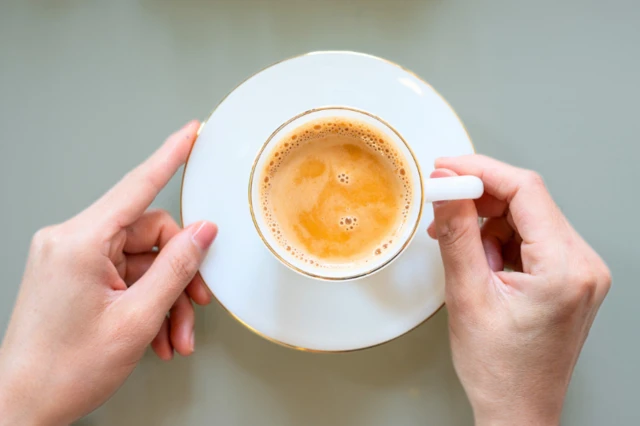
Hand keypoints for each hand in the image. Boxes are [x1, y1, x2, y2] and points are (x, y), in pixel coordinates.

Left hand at [0, 121, 216, 425]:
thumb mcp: (136, 319)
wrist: (23, 406)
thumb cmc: (63, 370)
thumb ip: (176, 268)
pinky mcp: (74, 274)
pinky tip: (155, 333)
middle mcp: (71, 242)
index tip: (190, 133)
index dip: (171, 156)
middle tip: (196, 304)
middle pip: (149, 235)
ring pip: (141, 262)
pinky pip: (125, 276)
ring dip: (164, 299)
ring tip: (172, 335)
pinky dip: (146, 303)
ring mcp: (71, 258)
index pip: (137, 186)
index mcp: (79, 242)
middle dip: (178, 275)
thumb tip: (203, 232)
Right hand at [427, 155, 610, 425]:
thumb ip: (457, 236)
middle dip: (481, 198)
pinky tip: (479, 259)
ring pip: (527, 218)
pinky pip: (531, 238)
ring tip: (459, 248)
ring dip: (487, 222)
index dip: (481, 171)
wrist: (518, 409)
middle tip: (443, 203)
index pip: (526, 190)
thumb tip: (448, 190)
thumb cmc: (499, 370)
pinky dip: (499, 239)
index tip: (447, 169)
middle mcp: (583, 265)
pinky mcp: (569, 277)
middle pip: (529, 201)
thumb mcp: (467, 296)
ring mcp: (580, 271)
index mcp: (566, 269)